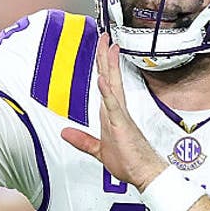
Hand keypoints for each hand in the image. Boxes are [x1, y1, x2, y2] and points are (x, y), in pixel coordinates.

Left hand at [62, 34, 166, 189]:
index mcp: (112, 114)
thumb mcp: (98, 150)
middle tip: (105, 36)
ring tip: (107, 46)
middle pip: (110, 77)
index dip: (104, 65)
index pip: (107, 83)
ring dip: (108, 65)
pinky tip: (102, 79)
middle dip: (106, 57)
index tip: (103, 48)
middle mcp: (117, 110)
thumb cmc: (128, 162)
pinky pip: (113, 105)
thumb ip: (82, 141)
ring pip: (112, 84)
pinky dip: (107, 92)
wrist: (144, 174)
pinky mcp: (121, 125)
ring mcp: (120, 115)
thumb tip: (65, 134)